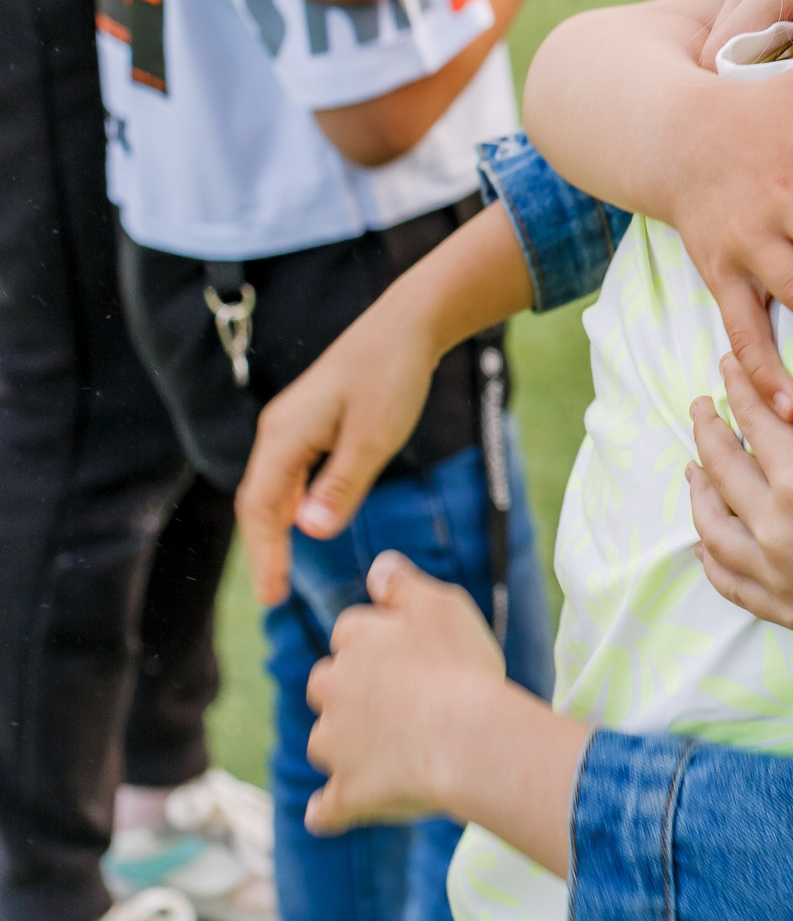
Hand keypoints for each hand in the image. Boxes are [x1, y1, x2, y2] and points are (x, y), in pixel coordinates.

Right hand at [237, 312, 442, 606]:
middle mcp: (277, 429)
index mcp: (284, 436)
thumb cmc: (392, 378)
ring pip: (271, 486)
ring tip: (282, 567)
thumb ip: (341, 486)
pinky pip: (288, 471)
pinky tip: (304, 519)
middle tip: (274, 593)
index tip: (272, 596)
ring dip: (274, 527)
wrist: (407, 325)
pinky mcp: (308, 418)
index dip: (265, 555)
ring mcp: (290, 422)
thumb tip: (309, 531)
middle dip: (264, 548)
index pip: (262, 509)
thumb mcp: (374, 440)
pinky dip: (290, 502)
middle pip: (258, 501)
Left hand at [304, 554, 507, 831]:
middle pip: (329, 685)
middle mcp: (331, 688)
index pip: (352, 632)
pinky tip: (333, 811)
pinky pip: (326, 808)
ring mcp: (334, 745)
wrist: (467, 739)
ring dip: (347, 744)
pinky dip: (329, 809)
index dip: (383, 642)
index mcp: (354, 640)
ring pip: (327, 741)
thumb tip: (377, 567)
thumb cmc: (461, 667)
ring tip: (393, 750)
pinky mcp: (346, 794)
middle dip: (353, 691)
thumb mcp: (442, 604)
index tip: (415, 653)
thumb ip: (403, 583)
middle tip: (403, 699)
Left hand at [688, 358, 792, 707]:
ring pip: (713, 529)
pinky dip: (709, 557)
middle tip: (699, 407)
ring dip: (699, 492)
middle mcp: (773, 533)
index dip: (740, 392)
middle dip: (708, 433)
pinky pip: (728, 582)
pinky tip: (706, 544)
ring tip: (693, 468)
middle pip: (724, 473)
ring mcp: (774, 577)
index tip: (726, 366)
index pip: (757, 427)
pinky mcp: (785, 610)